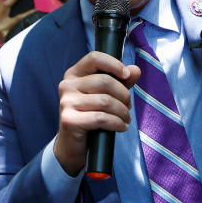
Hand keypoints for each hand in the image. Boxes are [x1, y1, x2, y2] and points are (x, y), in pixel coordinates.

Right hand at [0, 0, 33, 42]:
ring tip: (32, 2)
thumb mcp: (9, 26)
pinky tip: (36, 13)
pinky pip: (21, 24)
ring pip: (16, 16)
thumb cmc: (11, 38)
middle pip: (5, 5)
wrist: (8, 54)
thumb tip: (26, 3)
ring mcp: (1, 29)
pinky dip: (29, 18)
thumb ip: (13, 15)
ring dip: (25, 9)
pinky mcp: (8, 34)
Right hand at [54, 52, 140, 175]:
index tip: (127, 75)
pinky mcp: (69, 120)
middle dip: (123, 95)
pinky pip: (101, 118)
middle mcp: (67, 85)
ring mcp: (66, 102)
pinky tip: (121, 127)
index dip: (114, 64)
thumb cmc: (90, 115)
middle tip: (128, 106)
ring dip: (122, 112)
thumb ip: (121, 81)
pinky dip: (117, 123)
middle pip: (104, 81)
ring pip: (105, 101)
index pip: (94, 58)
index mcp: (74, 74)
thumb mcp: (107, 95)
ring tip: (126, 118)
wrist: (73, 144)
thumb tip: (136, 70)